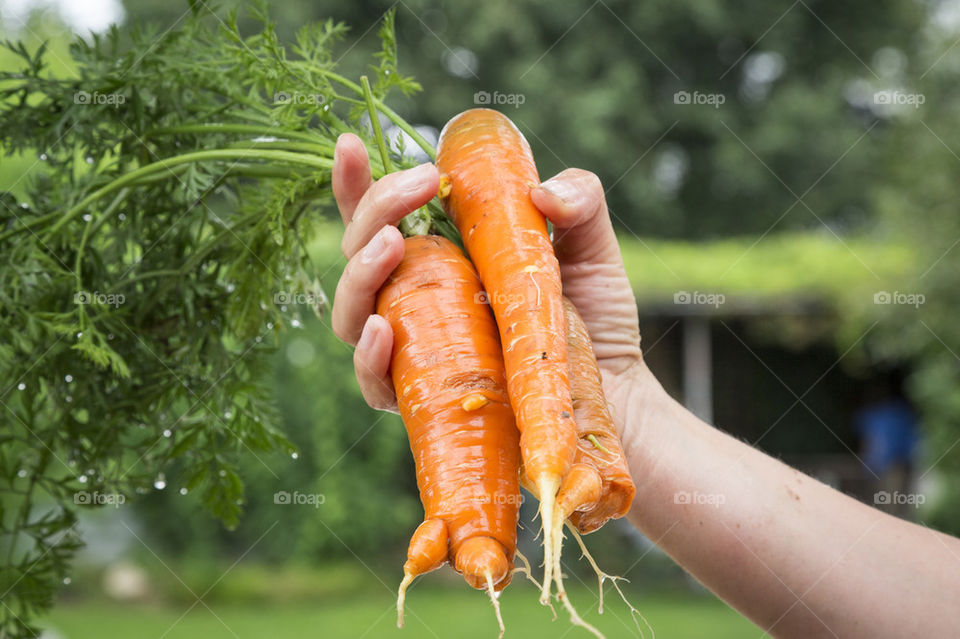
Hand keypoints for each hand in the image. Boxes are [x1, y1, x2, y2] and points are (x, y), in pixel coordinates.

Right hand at [330, 133, 644, 423]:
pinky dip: (369, 355)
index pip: (381, 216)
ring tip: (392, 245)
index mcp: (441, 255)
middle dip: (374, 211)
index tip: (353, 142)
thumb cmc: (595, 318)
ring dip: (359, 274)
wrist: (617, 392)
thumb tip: (541, 191)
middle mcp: (417, 299)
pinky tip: (385, 328)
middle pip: (358, 254)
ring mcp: (417, 348)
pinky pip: (374, 381)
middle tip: (417, 187)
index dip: (356, 181)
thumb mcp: (592, 246)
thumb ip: (578, 201)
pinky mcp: (425, 396)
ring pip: (351, 313)